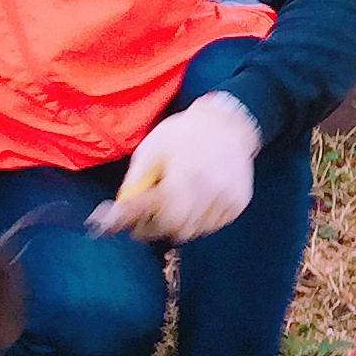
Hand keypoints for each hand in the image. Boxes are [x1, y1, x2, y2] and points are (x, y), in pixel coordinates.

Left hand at [89, 92, 262, 241]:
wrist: (225, 124)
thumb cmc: (183, 134)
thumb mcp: (150, 150)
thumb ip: (134, 184)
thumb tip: (117, 212)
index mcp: (186, 172)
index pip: (157, 213)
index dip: (139, 224)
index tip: (125, 227)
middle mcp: (210, 187)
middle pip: (176, 228)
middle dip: (156, 227)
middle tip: (145, 219)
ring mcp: (228, 197)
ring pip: (194, 231)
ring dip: (178, 224)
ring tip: (173, 205)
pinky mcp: (238, 203)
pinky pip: (212, 225)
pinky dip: (198, 220)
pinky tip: (194, 201)